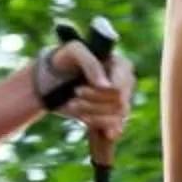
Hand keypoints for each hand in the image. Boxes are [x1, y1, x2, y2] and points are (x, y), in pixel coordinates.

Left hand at [40, 37, 135, 154]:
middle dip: (92, 104)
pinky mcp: (113, 117)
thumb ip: (91, 63)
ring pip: (115, 119)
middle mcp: (126, 85)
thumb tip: (106, 86)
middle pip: (118, 105)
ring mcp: (121, 102)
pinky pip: (113, 130)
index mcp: (122, 66)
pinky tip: (83, 119)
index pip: (120, 88)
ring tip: (72, 106)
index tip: (77, 90)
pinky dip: (97, 128)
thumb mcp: (74, 51)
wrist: (56, 78)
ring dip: (91, 116)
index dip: (100, 93)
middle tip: (72, 98)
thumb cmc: (66, 59)